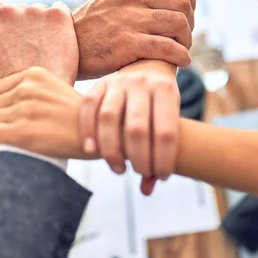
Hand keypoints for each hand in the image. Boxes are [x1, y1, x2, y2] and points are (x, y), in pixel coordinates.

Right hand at [0, 2, 77, 107]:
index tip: (16, 38)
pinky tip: (63, 39)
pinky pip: (61, 10)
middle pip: (19, 10)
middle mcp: (6, 12)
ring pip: (40, 11)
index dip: (7, 26)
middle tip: (35, 46)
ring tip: (50, 47)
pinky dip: (62, 22)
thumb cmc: (10, 99)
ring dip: (44, 24)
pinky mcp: (56, 15)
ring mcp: (32, 11)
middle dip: (26, 25)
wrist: (39, 97)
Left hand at [0, 67, 90, 157]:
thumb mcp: (57, 90)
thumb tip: (7, 104)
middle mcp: (27, 88)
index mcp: (34, 75)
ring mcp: (24, 109)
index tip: (10, 120)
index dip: (0, 108)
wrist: (101, 136)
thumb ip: (33, 90)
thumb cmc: (80, 119)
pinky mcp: (21, 131)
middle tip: (9, 135)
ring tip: (5, 143)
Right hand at [74, 0, 195, 78]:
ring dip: (187, 41)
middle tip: (185, 37)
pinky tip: (181, 62)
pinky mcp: (128, 43)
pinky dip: (181, 56)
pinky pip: (169, 47)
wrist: (63, 47)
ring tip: (182, 50)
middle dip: (190, 23)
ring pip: (179, 24)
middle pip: (182, 3)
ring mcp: (129, 18)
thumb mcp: (110, 0)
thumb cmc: (90, 29)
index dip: (189, 1)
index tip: (186, 17)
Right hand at [79, 69, 180, 194]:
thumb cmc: (160, 104)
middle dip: (138, 158)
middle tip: (139, 172)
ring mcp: (118, 82)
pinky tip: (91, 151)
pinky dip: (87, 131)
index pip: (166, 132)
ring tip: (119, 169)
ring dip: (112, 150)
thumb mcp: (170, 119)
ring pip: (109, 118)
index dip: (164, 160)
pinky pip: (88, 107)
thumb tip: (146, 189)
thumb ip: (160, 153)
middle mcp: (141, 83)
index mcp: (166, 90)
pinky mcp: (98, 84)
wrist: (147, 67)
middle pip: (136, 128)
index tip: (163, 176)